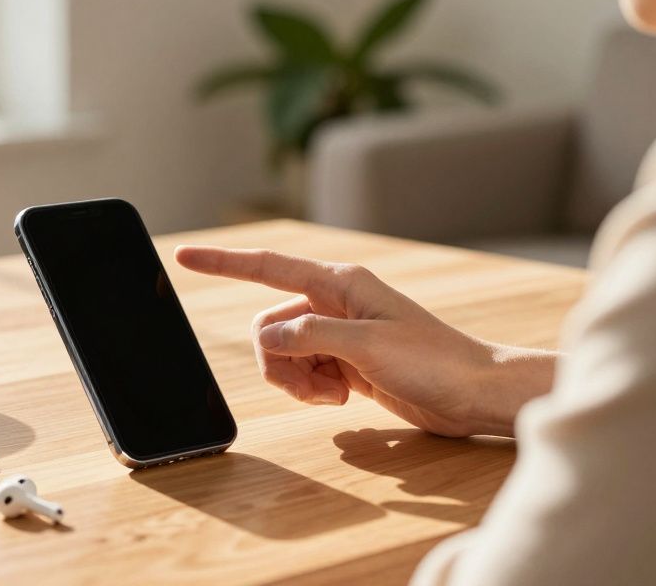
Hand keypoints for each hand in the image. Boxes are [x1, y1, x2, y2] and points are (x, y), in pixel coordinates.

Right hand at [174, 246, 554, 436]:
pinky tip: (343, 398)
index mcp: (340, 283)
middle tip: (315, 388)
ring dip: (297, 380)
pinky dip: (312, 388)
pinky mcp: (347, 361)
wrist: (473, 393)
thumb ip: (311, 335)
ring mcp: (340, 332)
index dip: (223, 263)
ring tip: (333, 395)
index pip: (268, 267)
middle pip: (270, 325)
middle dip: (278, 361)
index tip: (183, 258)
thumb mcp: (367, 345)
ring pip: (283, 352)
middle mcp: (335, 303)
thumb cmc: (434, 361)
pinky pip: (304, 370)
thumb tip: (267, 338)